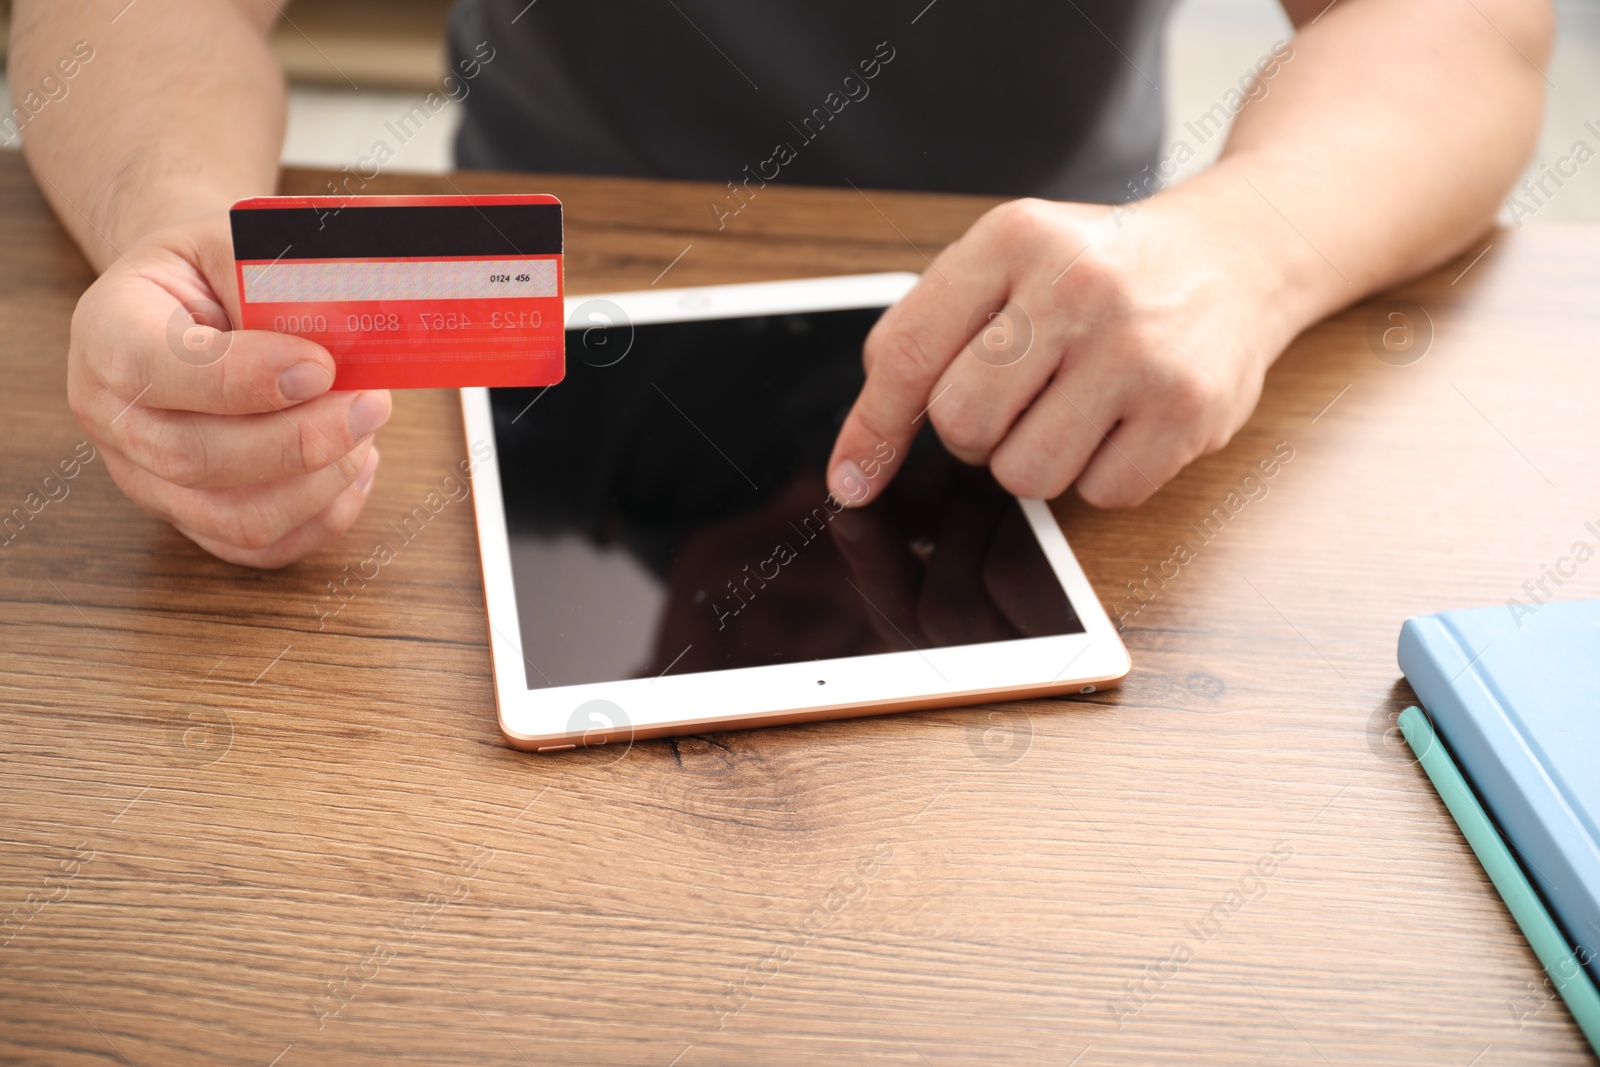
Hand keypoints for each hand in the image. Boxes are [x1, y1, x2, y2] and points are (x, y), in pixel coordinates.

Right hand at [66, 215, 389, 566]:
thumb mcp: (238, 240)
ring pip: (233, 517)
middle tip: (372, 404)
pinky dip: (323, 518)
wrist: (191, 302)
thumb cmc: (218, 270)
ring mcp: (145, 476)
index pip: (154, 368)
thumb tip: (348, 327)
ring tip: (366, 434)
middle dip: (301, 441)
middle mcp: (110, 413)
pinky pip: (258, 547)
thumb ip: (281, 277)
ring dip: (320, 484)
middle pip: (195, 459)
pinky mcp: (189, 516)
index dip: (243, 377)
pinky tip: (356, 468)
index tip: (321, 366)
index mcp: (108, 329)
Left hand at [827, 193, 1297, 507]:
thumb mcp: (1009, 263)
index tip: (851, 480)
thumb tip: (861, 454)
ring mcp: (1139, 351)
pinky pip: (1099, 495)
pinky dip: (1101, 475)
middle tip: (1018, 400)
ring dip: (1036, 459)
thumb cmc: (1100, 269)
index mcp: (1015, 239)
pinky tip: (1124, 421)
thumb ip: (929, 334)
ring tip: (1075, 406)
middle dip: (975, 434)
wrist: (1240, 250)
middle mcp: (1078, 287)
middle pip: (962, 425)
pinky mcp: (1189, 410)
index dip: (871, 429)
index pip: (909, 354)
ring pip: (1026, 474)